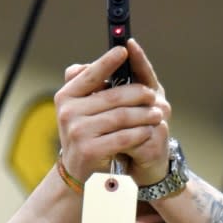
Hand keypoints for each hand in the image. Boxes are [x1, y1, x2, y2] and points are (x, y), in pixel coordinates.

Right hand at [55, 41, 170, 186]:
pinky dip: (140, 133)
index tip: (124, 50)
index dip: (108, 62)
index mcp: (66, 97)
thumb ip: (90, 84)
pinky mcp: (90, 150)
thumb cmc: (85, 134)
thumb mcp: (80, 108)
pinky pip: (123, 137)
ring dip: (144, 114)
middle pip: (113, 97)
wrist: (77, 172)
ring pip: (121, 117)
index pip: (90, 75)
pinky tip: (149, 131)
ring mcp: (78, 132)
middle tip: (153, 95)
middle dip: (138, 94)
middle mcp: (68, 112)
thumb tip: (111, 57)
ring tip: (157, 114)